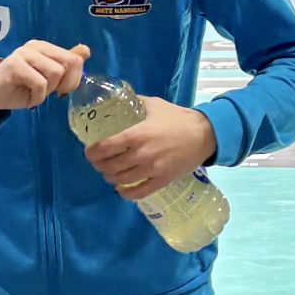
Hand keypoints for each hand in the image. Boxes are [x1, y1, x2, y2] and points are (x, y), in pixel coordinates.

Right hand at [0, 40, 89, 114]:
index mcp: (44, 47)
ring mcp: (24, 53)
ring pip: (55, 73)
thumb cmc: (19, 88)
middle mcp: (35, 46)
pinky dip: (37, 98)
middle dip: (64, 85)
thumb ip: (64, 64)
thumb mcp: (46, 78)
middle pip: (69, 63)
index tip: (61, 90)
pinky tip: (29, 99)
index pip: (75, 59)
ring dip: (48, 91)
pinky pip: (39, 83)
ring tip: (36, 94)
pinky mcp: (14, 65)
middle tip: (50, 94)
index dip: (74, 79)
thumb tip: (86, 51)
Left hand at [85, 97, 216, 200]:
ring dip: (109, 177)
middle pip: (109, 166)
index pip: (105, 147)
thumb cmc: (177, 118)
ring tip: (108, 173)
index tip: (89, 152)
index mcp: (137, 134)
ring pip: (120, 180)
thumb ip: (134, 103)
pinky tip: (121, 189)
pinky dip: (125, 193)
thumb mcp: (154, 104)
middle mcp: (141, 154)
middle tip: (97, 162)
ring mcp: (152, 170)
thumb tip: (118, 100)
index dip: (92, 152)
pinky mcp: (162, 181)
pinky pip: (138, 193)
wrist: (204, 135)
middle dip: (99, 165)